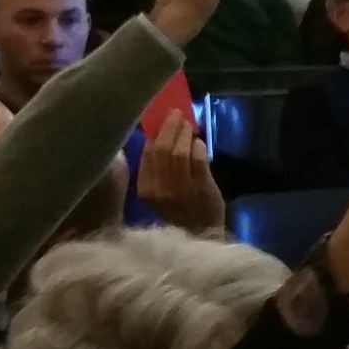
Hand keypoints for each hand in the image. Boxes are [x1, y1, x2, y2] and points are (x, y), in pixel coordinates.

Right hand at [136, 113, 225, 235]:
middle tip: (178, 115)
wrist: (201, 234)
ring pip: (179, 152)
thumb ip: (158, 168)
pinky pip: (198, 159)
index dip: (155, 134)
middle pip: (162, 150)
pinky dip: (198, 147)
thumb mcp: (160, 192)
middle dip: (170, 128)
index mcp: (146, 189)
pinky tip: (199, 142)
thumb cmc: (180, 211)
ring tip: (189, 125)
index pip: (147, 155)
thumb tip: (159, 134)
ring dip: (185, 134)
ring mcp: (181, 188)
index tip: (162, 119)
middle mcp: (160, 189)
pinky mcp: (202, 187)